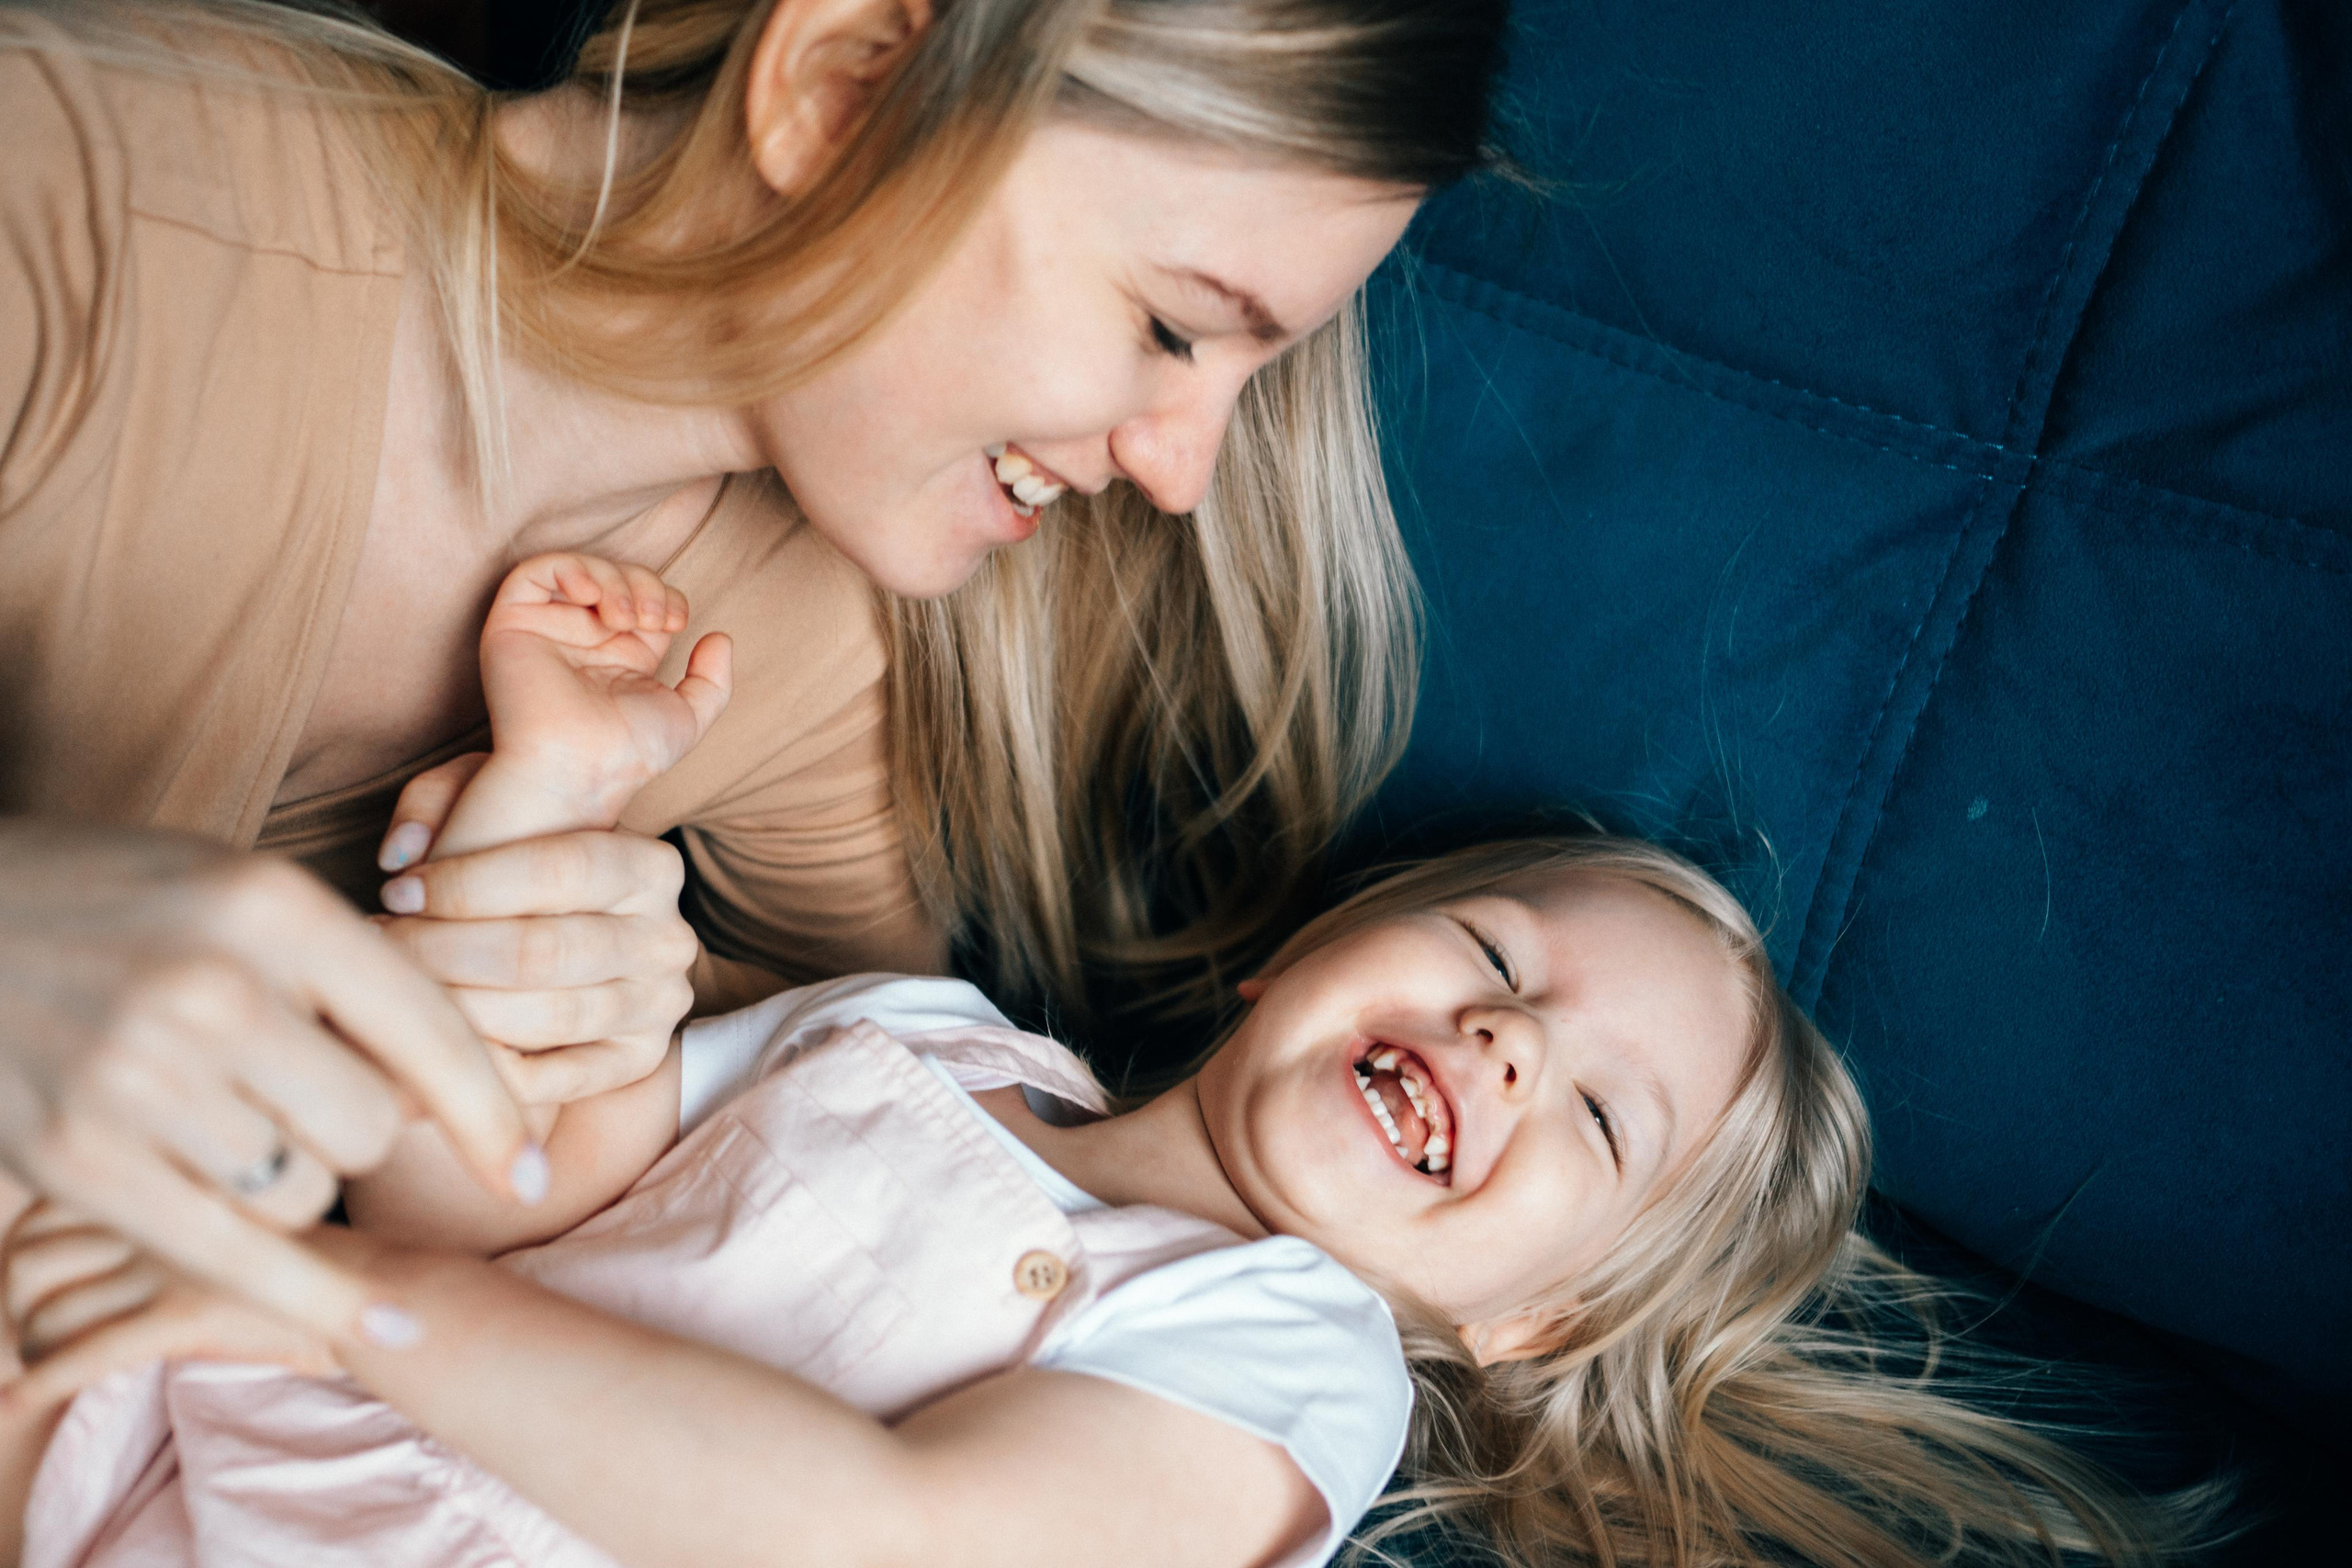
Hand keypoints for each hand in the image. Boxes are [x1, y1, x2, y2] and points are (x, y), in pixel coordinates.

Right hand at [0, 821, 537, 1343]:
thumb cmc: (124, 902)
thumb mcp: (243, 894)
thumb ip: (342, 977)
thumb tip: (442, 1096)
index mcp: (273, 907)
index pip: (427, 1030)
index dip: (493, 1115)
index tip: (532, 1176)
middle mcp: (215, 990)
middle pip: (371, 1126)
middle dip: (362, 1132)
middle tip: (306, 1101)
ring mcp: (139, 1076)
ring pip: (303, 1189)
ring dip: (291, 1179)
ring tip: (229, 1124)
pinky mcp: (76, 1156)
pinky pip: (229, 1253)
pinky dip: (311, 1297)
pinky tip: (384, 1326)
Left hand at [2, 1201, 337, 1412]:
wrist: (386, 1286)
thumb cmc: (316, 1257)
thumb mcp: (236, 1210)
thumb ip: (173, 1208)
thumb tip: (93, 1248)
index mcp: (170, 1168)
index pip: (48, 1208)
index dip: (25, 1253)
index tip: (36, 1288)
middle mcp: (165, 1204)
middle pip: (32, 1258)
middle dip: (17, 1304)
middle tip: (32, 1332)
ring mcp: (175, 1258)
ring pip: (48, 1309)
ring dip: (30, 1348)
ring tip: (39, 1367)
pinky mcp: (190, 1311)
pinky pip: (87, 1353)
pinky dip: (41, 1384)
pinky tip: (19, 1403)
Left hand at [378, 787, 701, 1104]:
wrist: (569, 931)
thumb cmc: (515, 864)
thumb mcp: (490, 800)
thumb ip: (440, 800)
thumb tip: (400, 856)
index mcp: (653, 868)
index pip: (560, 870)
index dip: (467, 884)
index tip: (398, 892)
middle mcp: (669, 939)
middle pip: (545, 951)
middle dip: (445, 953)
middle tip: (385, 948)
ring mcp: (660, 1006)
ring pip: (548, 1017)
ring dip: (458, 1008)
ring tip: (402, 988)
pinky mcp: (638, 1061)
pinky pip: (556, 1080)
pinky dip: (490, 1067)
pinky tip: (442, 1038)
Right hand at [461, 554, 731, 843]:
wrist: (582, 768)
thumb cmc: (629, 754)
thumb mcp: (688, 717)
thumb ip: (712, 680)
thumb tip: (719, 636)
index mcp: (618, 656)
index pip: (645, 599)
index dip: (667, 596)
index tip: (676, 623)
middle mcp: (581, 639)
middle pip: (618, 578)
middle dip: (645, 585)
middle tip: (653, 619)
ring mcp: (546, 630)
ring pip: (580, 569)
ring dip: (614, 579)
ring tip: (624, 616)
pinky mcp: (512, 625)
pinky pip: (532, 573)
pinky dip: (568, 567)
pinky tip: (591, 594)